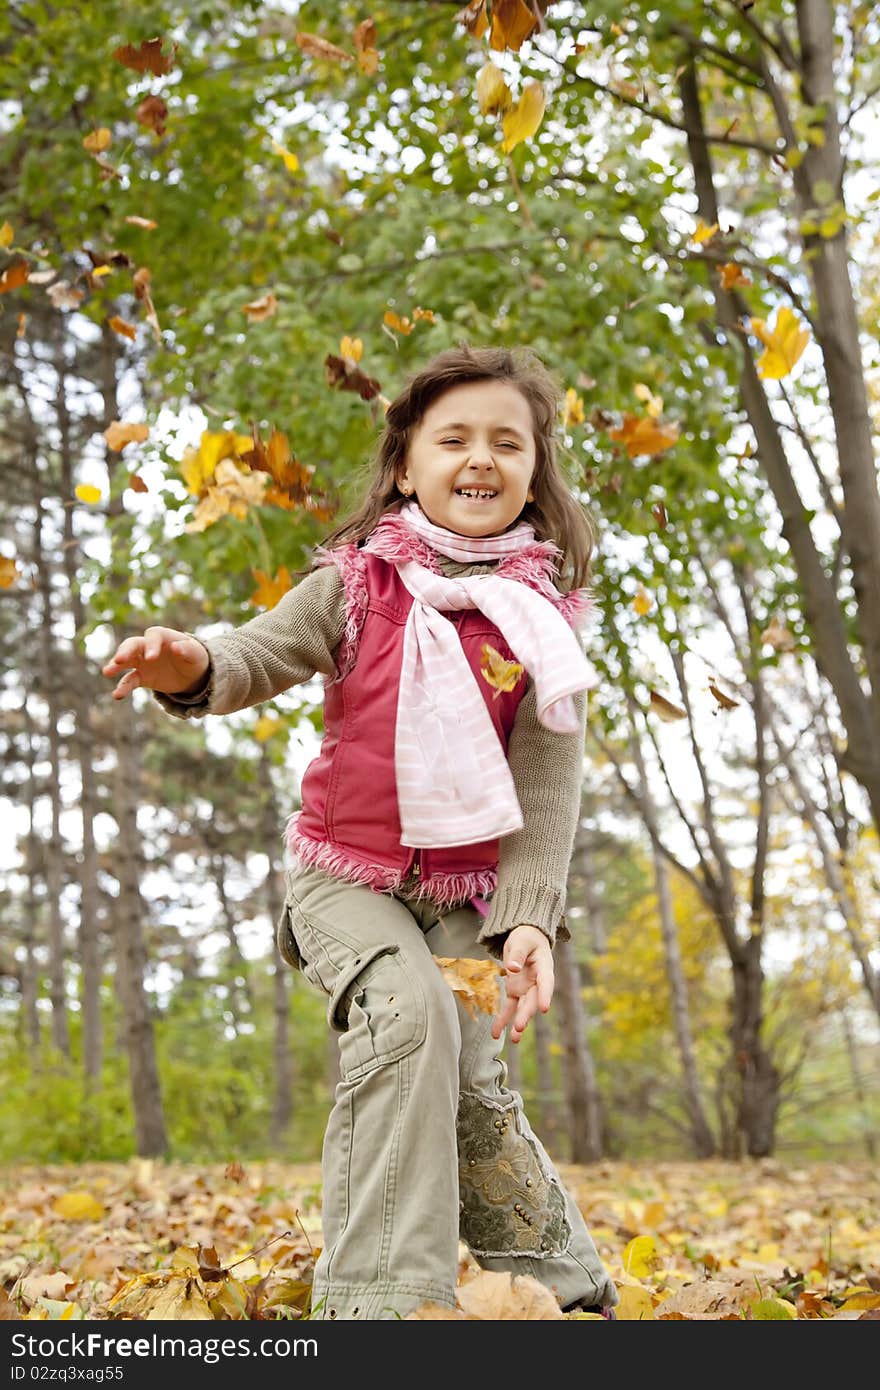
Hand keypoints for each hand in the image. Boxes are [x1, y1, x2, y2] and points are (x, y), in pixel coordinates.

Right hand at [101, 626, 209, 700]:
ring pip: (125, 661)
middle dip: (125, 651)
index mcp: (162, 636)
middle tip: (120, 659)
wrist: (192, 674)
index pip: (153, 636)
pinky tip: (116, 695)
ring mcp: (142, 661)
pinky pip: (129, 680)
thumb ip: (186, 649)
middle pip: (133, 644)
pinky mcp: (141, 677)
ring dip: (115, 665)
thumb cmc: (194, 657)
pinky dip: (123, 687)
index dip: (151, 645)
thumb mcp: (196, 654)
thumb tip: (176, 648)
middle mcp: (148, 646)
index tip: (151, 657)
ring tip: (107, 672)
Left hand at [491, 924, 553, 1045]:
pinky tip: (496, 1033)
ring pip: (522, 1008)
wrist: (526, 938)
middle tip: (519, 1027)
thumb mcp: (522, 940)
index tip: (544, 1008)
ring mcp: (526, 988)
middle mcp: (537, 982)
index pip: (546, 983)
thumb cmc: (527, 937)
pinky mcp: (515, 991)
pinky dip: (503, 1020)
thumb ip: (518, 954)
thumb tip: (513, 968)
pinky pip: (509, 1007)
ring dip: (518, 1023)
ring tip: (514, 1039)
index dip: (545, 995)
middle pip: (533, 1000)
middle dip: (526, 1014)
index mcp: (544, 967)